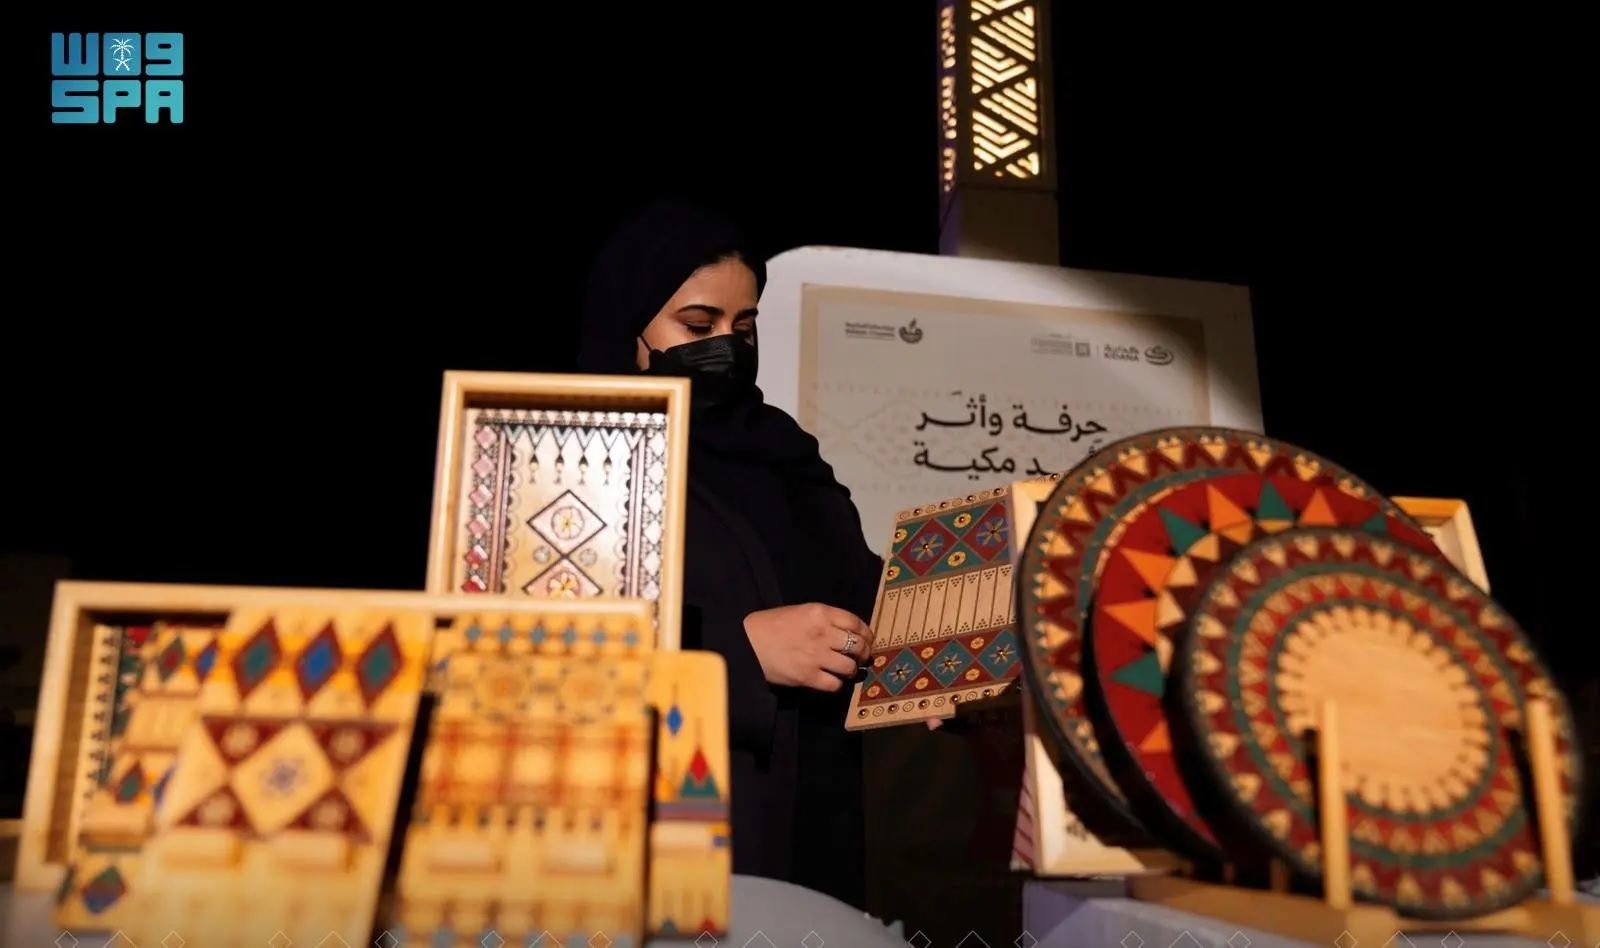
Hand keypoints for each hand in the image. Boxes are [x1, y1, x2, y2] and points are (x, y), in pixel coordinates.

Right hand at [743, 603, 873, 692]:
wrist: (748, 642)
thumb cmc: (773, 625)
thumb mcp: (802, 612)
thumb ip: (826, 619)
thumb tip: (850, 633)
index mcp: (821, 613)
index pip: (856, 623)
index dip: (867, 634)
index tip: (867, 640)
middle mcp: (822, 633)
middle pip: (858, 646)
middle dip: (863, 653)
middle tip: (861, 658)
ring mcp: (816, 656)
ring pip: (850, 667)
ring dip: (851, 670)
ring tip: (845, 670)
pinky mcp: (808, 677)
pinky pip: (834, 684)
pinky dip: (836, 684)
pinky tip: (831, 680)